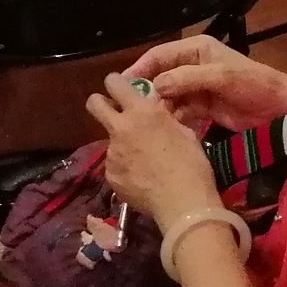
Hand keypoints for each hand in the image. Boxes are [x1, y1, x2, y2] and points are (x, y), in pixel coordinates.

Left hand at [86, 73, 219, 226]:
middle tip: (114, 114)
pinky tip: (141, 179)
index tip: (123, 90)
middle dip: (100, 104)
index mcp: (140, 111)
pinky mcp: (110, 175)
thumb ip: (164, 117)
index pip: (113, 82)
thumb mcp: (184, 132)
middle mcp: (120, 128)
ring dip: (121, 144)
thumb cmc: (191, 164)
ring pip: (109, 140)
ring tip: (143, 162)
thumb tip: (157, 110)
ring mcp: (111, 153)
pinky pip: (114, 165)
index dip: (116, 84)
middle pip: (94, 104)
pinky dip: (124, 169)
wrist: (182, 204)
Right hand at [126, 34, 286, 131]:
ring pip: (168, 96)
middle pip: (161, 76)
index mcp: (197, 49)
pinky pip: (180, 111)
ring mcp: (197, 87)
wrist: (282, 110)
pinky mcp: (203, 108)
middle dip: (147, 91)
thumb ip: (188, 79)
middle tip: (131, 109)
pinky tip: (163, 131)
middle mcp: (193, 65)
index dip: (141, 68)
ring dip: (159, 108)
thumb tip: (156, 86)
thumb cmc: (255, 85)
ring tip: (145, 123)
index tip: (122, 84)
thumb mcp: (222, 78)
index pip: (161, 54)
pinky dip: (172, 120)